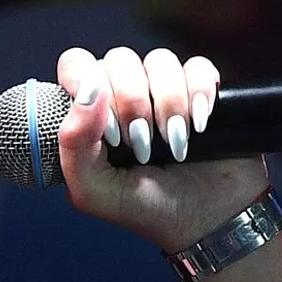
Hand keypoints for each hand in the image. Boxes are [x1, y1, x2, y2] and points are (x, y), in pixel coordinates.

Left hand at [53, 45, 281, 281]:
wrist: (208, 223)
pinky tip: (199, 126)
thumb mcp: (94, 191)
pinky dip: (199, 93)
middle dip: (132, 101)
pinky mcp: (202, 91)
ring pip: (160, 60)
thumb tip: (88, 91)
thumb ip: (73, 145)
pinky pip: (198, 66)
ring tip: (175, 144)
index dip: (88, 86)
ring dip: (168, 102)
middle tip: (142, 144)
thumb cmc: (146, 209)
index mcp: (92, 113)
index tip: (108, 132)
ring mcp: (164, 90)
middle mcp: (125, 95)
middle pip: (119, 59)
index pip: (76, 65)